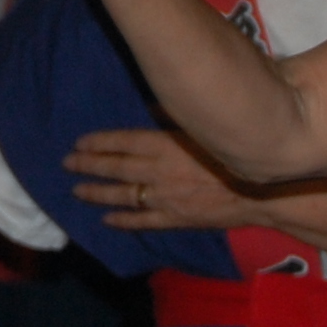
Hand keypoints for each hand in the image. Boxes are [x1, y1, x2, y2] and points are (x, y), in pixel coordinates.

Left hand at [64, 127, 259, 232]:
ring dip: (97, 193)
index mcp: (165, 145)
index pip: (122, 142)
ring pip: (123, 195)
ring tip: (77, 190)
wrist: (260, 192)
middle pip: (116, 167)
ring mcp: (164, 198)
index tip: (78, 143)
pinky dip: (123, 220)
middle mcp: (158, 171)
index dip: (98, 143)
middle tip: (66, 164)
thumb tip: (153, 105)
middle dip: (89, 165)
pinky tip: (106, 219)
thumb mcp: (202, 128)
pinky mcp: (175, 219)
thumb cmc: (233, 154)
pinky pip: (143, 221)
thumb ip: (175, 118)